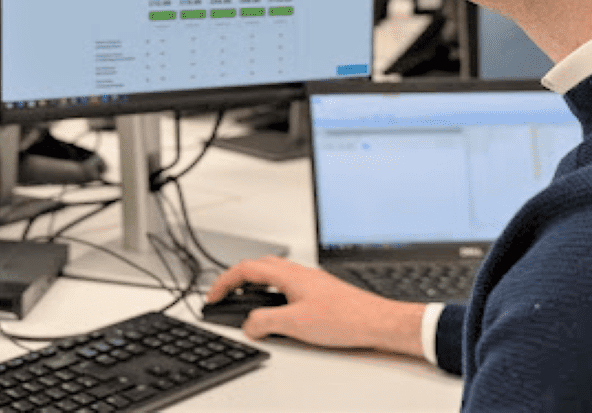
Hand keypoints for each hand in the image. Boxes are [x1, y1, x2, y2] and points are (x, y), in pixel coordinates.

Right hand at [206, 255, 426, 357]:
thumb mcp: (295, 324)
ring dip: (255, 287)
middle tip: (225, 296)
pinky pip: (287, 287)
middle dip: (237, 280)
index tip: (213, 296)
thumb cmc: (345, 318)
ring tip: (246, 304)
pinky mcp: (320, 293)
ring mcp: (310, 281)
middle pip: (258, 267)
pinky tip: (278, 312)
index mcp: (288, 274)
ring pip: (274, 276)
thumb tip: (249, 324)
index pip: (245, 269)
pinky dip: (272, 295)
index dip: (224, 282)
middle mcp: (299, 273)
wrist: (378, 322)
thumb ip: (264, 322)